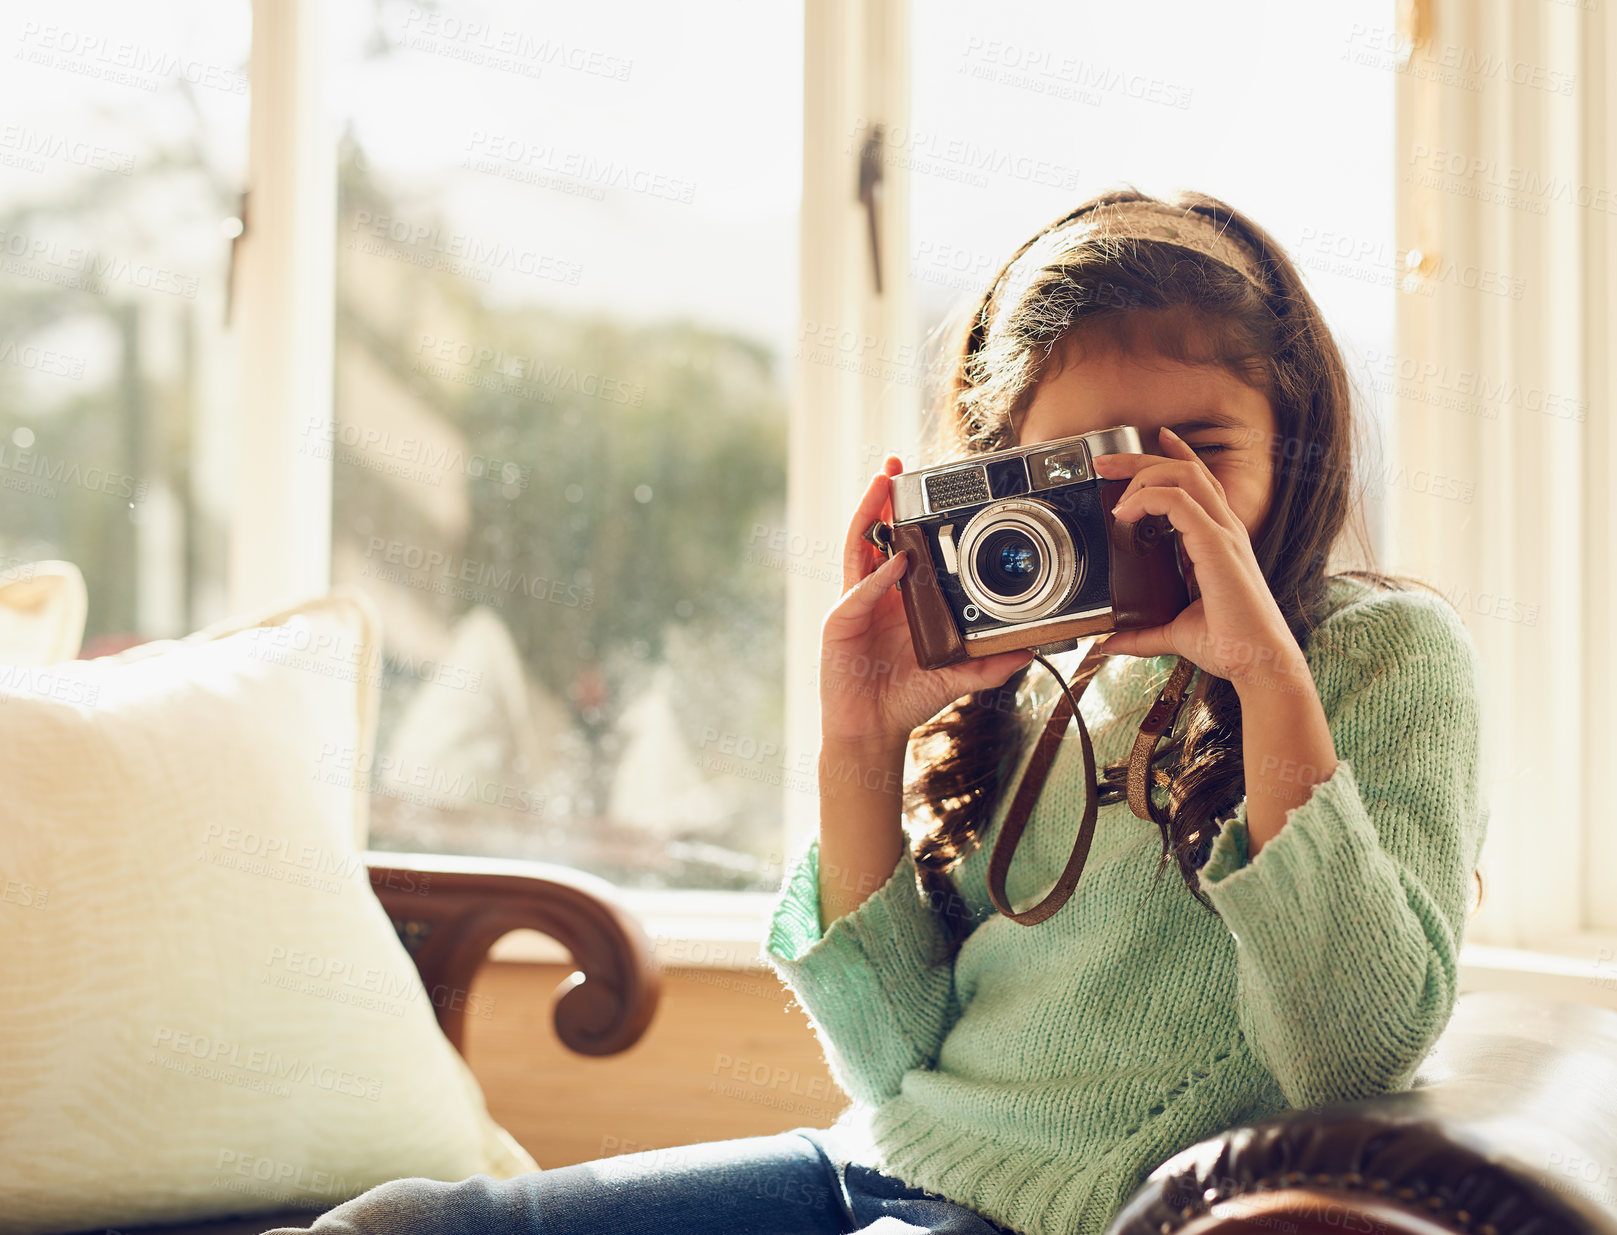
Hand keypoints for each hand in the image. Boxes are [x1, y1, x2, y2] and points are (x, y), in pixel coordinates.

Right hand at [820, 455, 1034, 752]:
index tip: (922, 488)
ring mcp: (853, 605)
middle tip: (893, 465)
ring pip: (856, 549)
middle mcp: (872, 594)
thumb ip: (990, 664)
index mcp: (896, 599)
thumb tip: (1030, 650)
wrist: (872, 731)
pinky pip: (859, 594)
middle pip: (871, 534)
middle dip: (880, 498)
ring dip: (867, 515)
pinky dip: (877, 576)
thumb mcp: (956, 677)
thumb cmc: (904, 699)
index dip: (904, 516)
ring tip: (881, 485)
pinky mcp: (839, 624)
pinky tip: (895, 561)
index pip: (897, 545)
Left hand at [1091, 427, 1304, 690]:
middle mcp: (1225, 530)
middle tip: (1105, 461)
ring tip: (1112, 490)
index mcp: (1220, 541)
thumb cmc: (1230, 646)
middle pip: (1186, 471)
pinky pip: (1178, 502)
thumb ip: (1142, 634)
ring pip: (1183, 477)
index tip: (1151, 442)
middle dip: (1142, 459)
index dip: (1175, 456)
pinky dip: (1147, 499)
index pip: (1199, 483)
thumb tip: (1111, 641)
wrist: (1259, 664)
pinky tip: (1125, 515)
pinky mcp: (1217, 546)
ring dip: (1141, 474)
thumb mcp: (1174, 635)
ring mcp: (1224, 534)